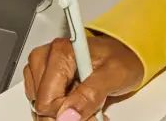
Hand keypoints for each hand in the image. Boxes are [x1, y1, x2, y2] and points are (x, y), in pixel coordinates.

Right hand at [23, 34, 143, 119]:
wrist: (124, 54)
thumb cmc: (121, 58)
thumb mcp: (114, 75)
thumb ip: (90, 94)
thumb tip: (68, 115)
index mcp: (60, 52)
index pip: (47, 101)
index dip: (68, 113)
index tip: (90, 114)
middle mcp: (44, 58)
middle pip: (42, 106)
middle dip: (68, 115)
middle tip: (92, 112)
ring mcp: (40, 69)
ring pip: (42, 108)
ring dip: (65, 114)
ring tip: (88, 105)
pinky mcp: (41, 80)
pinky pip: (44, 106)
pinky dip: (61, 110)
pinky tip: (79, 104)